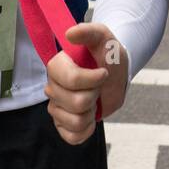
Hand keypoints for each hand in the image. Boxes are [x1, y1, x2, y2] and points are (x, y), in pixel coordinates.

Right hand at [45, 22, 127, 144]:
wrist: (116, 73)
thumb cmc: (107, 54)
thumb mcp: (103, 37)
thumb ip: (88, 31)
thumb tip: (70, 34)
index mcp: (57, 66)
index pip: (70, 80)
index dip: (92, 79)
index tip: (103, 72)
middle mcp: (52, 87)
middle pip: (76, 103)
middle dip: (95, 94)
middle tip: (98, 86)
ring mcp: (56, 107)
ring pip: (75, 121)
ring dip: (92, 112)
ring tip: (94, 99)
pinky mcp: (63, 124)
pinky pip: (72, 137)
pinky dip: (86, 130)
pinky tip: (90, 117)